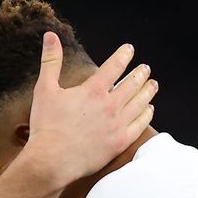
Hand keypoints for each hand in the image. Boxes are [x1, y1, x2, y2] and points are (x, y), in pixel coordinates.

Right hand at [24, 32, 156, 187]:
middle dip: (140, 73)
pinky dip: (147, 114)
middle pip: (132, 84)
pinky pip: (140, 125)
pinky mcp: (120, 142)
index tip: (129, 49)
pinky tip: (149, 109)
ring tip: (153, 85)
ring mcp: (117, 125)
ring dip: (148, 91)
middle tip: (146, 68)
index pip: (114, 66)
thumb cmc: (46, 126)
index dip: (124, 55)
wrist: (52, 160)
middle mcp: (110, 105)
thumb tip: (50, 36)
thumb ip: (51, 61)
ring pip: (140, 103)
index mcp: (93, 90)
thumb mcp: (44, 89)